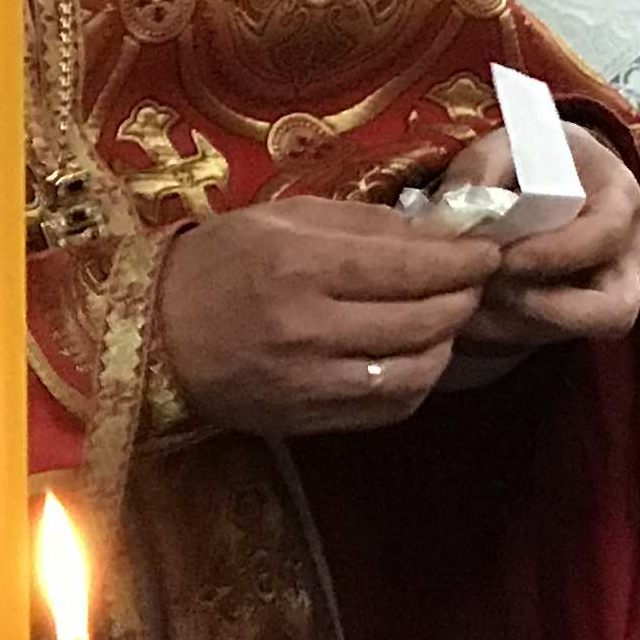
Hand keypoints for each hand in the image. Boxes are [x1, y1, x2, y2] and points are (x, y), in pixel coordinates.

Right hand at [157, 199, 499, 435]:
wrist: (152, 335)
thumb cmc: (220, 263)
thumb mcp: (285, 219)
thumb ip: (366, 224)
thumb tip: (440, 232)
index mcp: (300, 267)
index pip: (413, 268)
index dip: (464, 261)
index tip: (487, 252)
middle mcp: (308, 329)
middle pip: (426, 320)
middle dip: (464, 298)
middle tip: (471, 281)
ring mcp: (310, 383)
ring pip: (418, 370)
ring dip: (447, 342)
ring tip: (443, 316)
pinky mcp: (309, 420)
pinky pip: (392, 406)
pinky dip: (418, 379)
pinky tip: (413, 353)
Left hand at [443, 122, 639, 356]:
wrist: (544, 178)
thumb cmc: (532, 159)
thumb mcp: (509, 145)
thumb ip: (483, 168)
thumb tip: (461, 210)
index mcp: (620, 202)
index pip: (604, 237)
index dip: (555, 253)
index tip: (501, 256)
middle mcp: (624, 259)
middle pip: (612, 311)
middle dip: (546, 310)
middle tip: (489, 290)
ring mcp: (601, 295)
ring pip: (572, 335)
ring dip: (512, 327)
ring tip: (461, 303)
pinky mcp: (569, 320)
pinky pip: (538, 342)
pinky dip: (495, 335)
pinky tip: (459, 313)